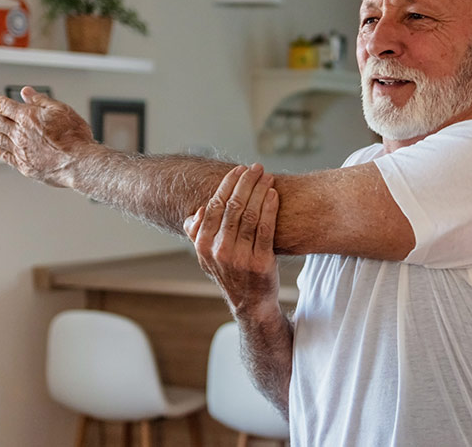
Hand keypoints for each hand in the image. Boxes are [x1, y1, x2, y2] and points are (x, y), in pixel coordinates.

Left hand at [0, 86, 97, 187]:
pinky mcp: (23, 165)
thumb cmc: (74, 137)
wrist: (79, 163)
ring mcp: (19, 150)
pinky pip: (2, 154)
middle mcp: (19, 133)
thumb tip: (26, 92)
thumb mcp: (61, 110)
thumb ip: (41, 101)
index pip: (2, 105)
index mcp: (27, 117)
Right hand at [185, 163, 280, 314]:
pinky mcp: (260, 263)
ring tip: (267, 177)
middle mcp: (219, 251)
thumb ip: (198, 234)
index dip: (228, 185)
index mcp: (203, 245)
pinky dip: (270, 209)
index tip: (239, 171)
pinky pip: (266, 229)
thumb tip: (197, 212)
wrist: (250, 303)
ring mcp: (240, 258)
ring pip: (251, 215)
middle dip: (246, 182)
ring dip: (260, 191)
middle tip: (256, 168)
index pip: (214, 206)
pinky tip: (274, 195)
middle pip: (233, 207)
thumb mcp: (207, 257)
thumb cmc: (230, 273)